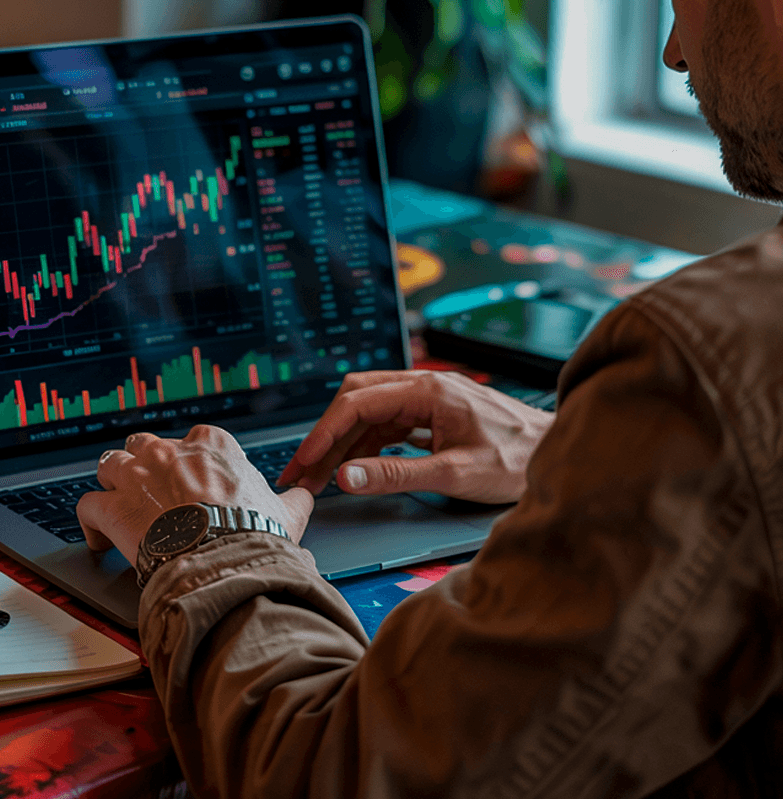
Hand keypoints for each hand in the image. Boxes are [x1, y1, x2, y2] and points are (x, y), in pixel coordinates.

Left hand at [75, 424, 313, 566]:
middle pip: (144, 444)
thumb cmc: (253, 536)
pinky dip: (90, 522)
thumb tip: (306, 495)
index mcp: (212, 445)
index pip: (192, 439)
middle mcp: (170, 451)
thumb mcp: (286, 512)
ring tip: (117, 504)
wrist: (224, 563)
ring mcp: (137, 475)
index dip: (188, 462)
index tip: (190, 481)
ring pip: (110, 464)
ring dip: (112, 484)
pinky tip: (99, 539)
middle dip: (144, 465)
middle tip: (150, 490)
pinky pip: (87, 505)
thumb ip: (294, 499)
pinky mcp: (113, 506)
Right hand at [277, 369, 553, 503]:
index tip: (304, 462)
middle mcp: (423, 385)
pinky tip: (356, 466)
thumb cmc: (518, 460)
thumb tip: (346, 476)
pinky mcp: (433, 414)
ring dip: (342, 442)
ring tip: (320, 476)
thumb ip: (396, 474)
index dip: (324, 433)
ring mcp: (428, 398)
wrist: (559, 452)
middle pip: (356, 400)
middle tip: (301, 471)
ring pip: (368, 412)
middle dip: (324, 435)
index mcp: (428, 389)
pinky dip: (365, 444)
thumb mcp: (454, 473)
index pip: (357, 403)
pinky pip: (386, 423)